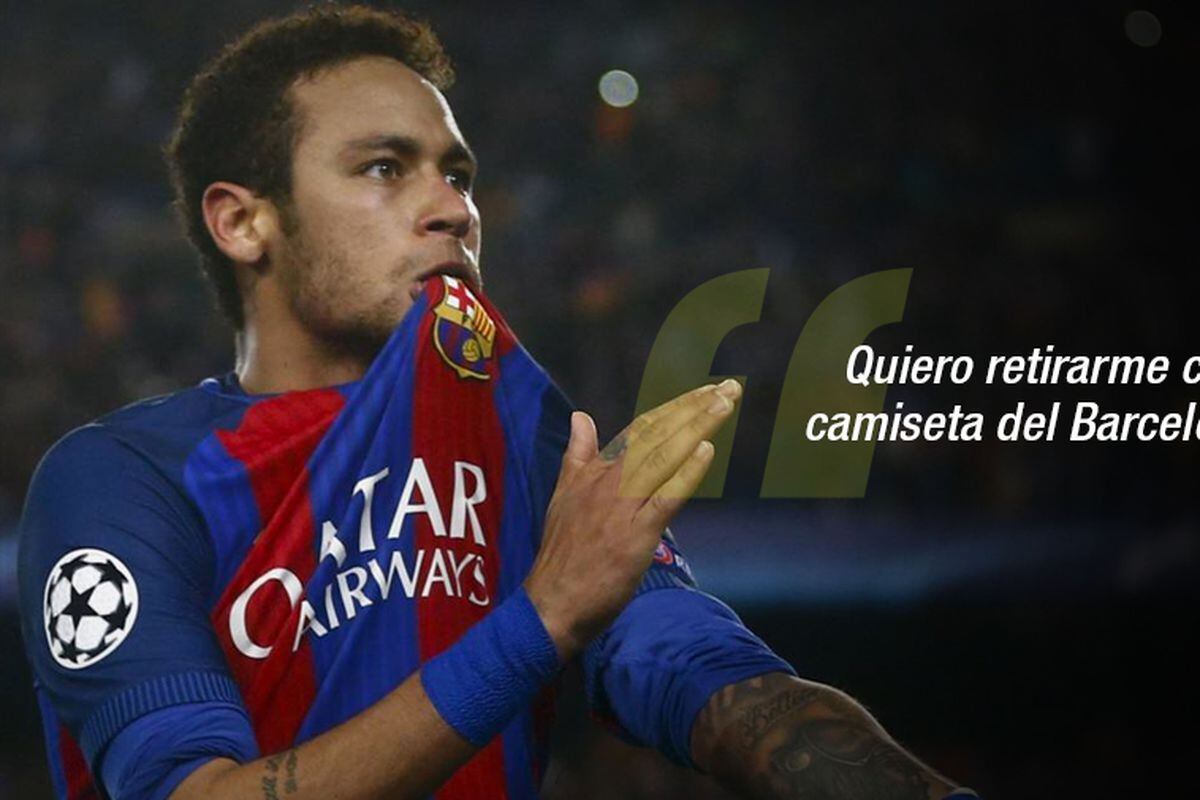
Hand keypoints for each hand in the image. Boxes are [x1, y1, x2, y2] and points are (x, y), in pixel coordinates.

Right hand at [524, 380, 740, 659]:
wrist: (551, 602)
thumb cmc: (562, 555)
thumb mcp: (562, 495)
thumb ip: (578, 455)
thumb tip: (581, 417)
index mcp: (595, 472)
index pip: (640, 430)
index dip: (673, 409)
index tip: (703, 393)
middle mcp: (609, 482)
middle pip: (657, 435)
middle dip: (694, 409)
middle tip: (728, 388)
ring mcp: (623, 507)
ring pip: (662, 457)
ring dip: (696, 427)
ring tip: (724, 403)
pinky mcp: (635, 535)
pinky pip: (664, 498)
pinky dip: (686, 471)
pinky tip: (705, 449)